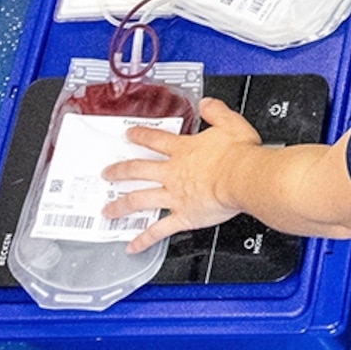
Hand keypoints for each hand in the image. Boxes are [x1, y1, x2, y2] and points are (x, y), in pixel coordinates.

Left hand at [105, 98, 263, 254]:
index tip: (129, 136)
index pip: (155, 141)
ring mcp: (175, 196)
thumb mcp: (230, 123)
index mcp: (184, 151)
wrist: (243, 177)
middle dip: (120, 171)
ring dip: (121, 206)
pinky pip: (159, 230)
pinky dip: (144, 239)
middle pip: (138, 170)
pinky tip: (133, 246)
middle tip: (107, 174)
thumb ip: (216, 112)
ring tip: (108, 211)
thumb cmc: (239, 154)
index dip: (140, 137)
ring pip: (140, 200)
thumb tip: (206, 104)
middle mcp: (173, 173)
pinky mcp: (183, 216)